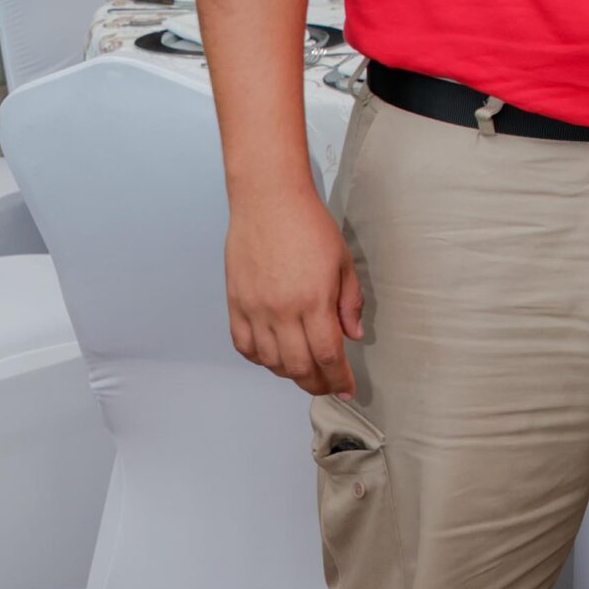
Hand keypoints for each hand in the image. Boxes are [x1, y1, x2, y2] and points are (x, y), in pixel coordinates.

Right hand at [225, 187, 362, 394]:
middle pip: (299, 366)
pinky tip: (274, 355)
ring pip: (271, 362)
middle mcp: (282, 311)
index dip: (338, 378)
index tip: (347, 389)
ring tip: (304, 369)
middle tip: (328, 384)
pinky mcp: (235, 302)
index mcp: (313, 301)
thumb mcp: (342, 262)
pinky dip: (260, 358)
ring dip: (289, 373)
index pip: (328, 355)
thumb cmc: (309, 225)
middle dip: (317, 383)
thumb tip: (353, 336)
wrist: (268, 199)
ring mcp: (255, 308)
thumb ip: (349, 303)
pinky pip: (244, 345)